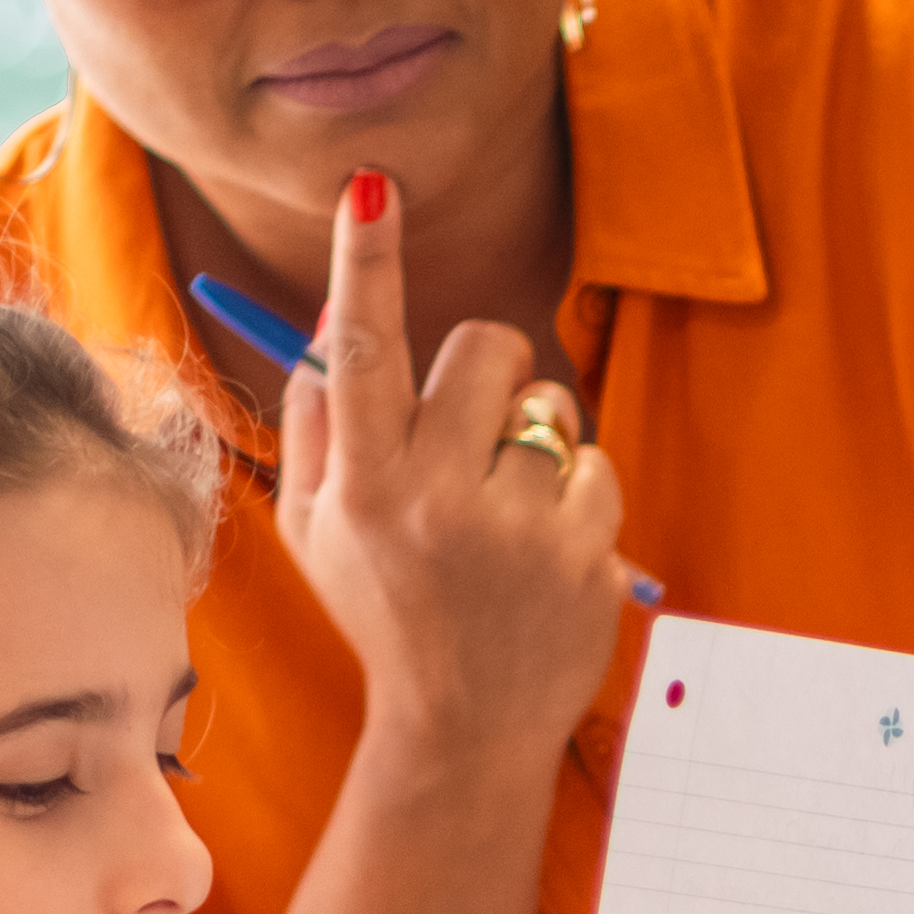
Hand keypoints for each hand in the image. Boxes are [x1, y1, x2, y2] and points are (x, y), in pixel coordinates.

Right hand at [275, 165, 636, 778]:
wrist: (461, 728)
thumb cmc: (384, 609)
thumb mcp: (317, 526)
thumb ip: (318, 420)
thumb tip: (337, 311)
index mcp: (363, 490)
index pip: (361, 351)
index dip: (364, 261)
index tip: (371, 185)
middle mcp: (437, 504)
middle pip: (485, 345)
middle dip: (485, 370)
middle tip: (471, 433)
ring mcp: (520, 533)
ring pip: (550, 404)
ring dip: (533, 439)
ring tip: (507, 512)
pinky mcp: (588, 556)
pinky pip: (596, 464)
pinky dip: (576, 494)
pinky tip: (545, 549)